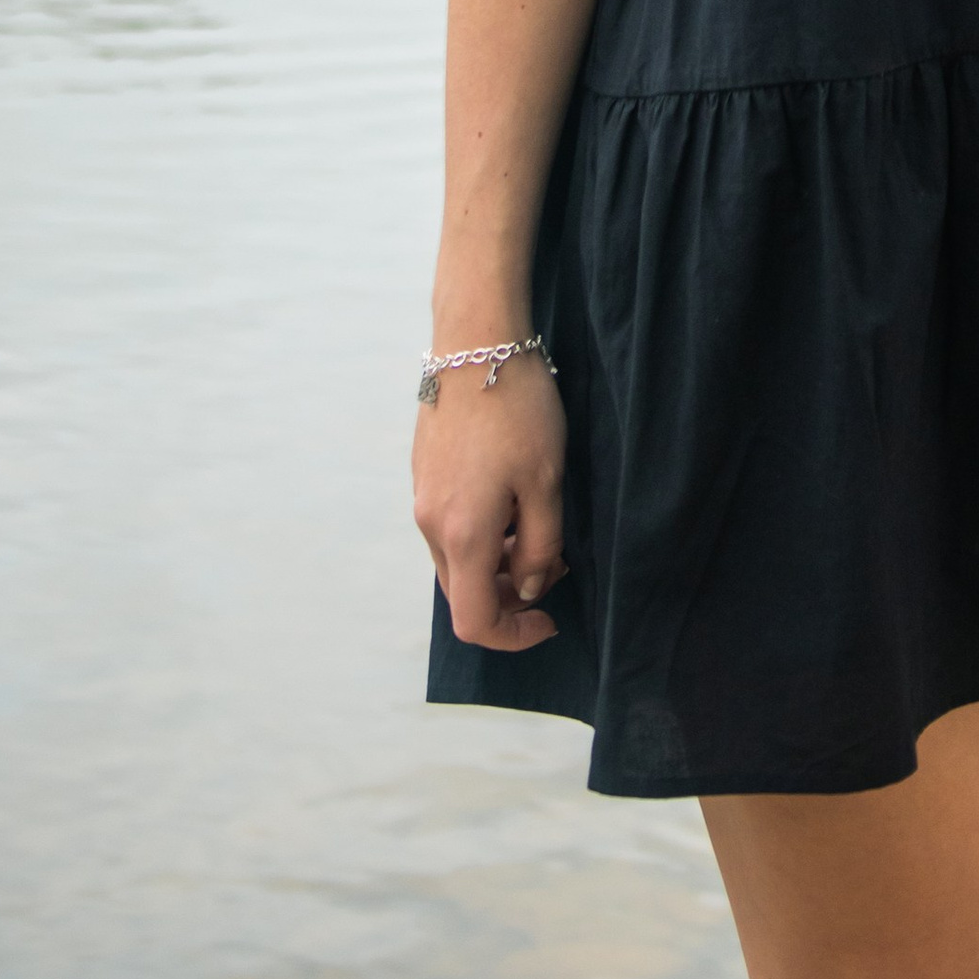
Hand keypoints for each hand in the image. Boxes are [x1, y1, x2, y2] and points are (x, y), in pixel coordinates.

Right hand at [412, 353, 568, 649]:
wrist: (474, 342)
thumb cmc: (518, 410)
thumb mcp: (547, 481)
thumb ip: (541, 546)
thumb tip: (532, 587)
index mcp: (463, 535)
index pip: (476, 621)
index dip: (513, 635)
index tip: (549, 619)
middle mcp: (431, 525)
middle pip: (465, 593)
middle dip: (510, 595)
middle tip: (556, 564)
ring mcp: (423, 498)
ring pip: (458, 559)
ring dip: (498, 562)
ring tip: (540, 524)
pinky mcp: (425, 474)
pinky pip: (450, 527)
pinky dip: (482, 533)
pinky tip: (514, 498)